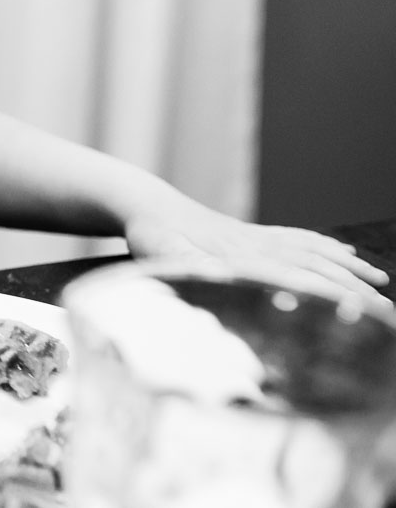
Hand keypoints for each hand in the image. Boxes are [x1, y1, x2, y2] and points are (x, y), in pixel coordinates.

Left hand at [125, 201, 392, 312]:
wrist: (142, 202)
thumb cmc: (148, 232)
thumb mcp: (158, 251)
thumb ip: (180, 260)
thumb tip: (203, 270)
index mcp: (238, 254)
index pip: (295, 276)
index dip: (329, 294)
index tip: (361, 310)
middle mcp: (255, 243)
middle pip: (314, 266)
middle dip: (352, 289)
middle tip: (387, 312)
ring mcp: (255, 236)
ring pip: (312, 251)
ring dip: (347, 268)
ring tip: (380, 283)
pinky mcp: (250, 233)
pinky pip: (297, 239)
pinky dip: (325, 247)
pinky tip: (345, 254)